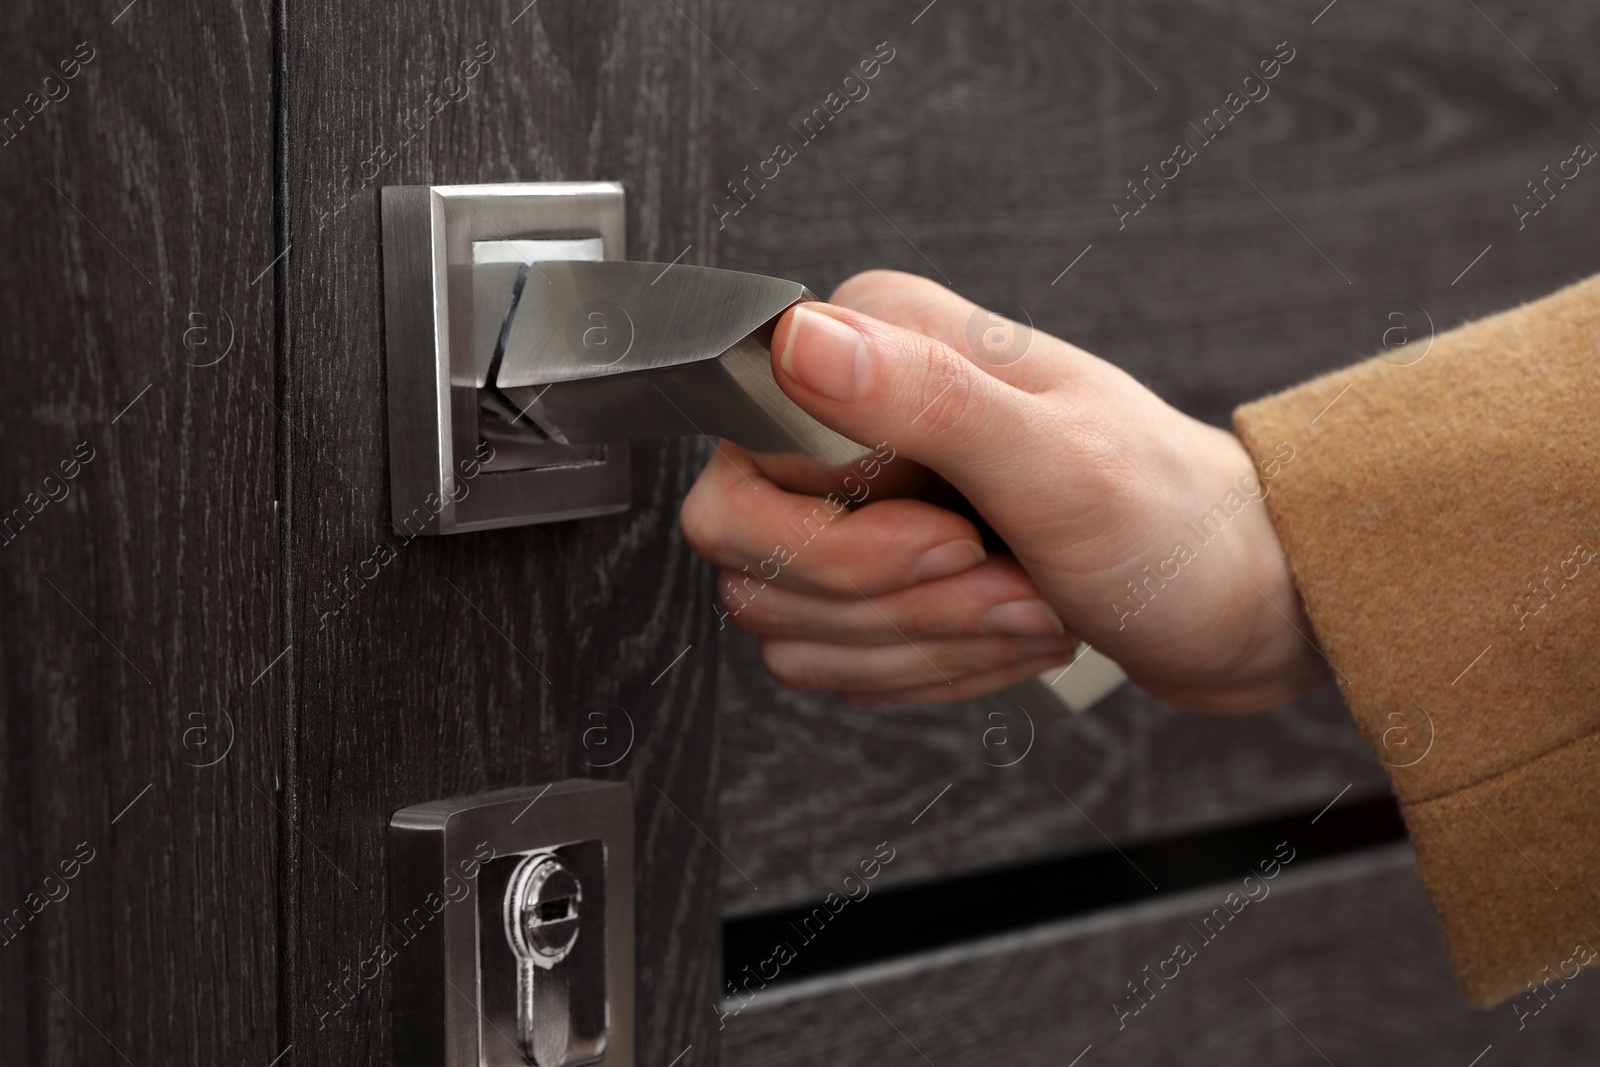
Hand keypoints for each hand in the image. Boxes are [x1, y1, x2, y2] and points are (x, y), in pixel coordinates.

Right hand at [679, 270, 1331, 711]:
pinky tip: (1004, 628)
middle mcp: (847, 416)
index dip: (834, 542)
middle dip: (894, 605)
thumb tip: (800, 338)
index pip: (744, 474)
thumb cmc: (1175, 520)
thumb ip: (925, 396)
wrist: (1236, 596)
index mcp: (879, 347)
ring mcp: (853, 501)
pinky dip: (929, 669)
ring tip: (1027, 601)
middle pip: (754, 563)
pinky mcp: (870, 574)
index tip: (951, 542)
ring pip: (792, 627)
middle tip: (1005, 580)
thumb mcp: (1062, 459)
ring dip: (925, 642)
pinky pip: (833, 662)